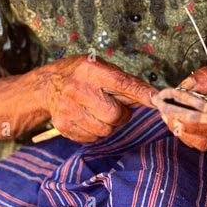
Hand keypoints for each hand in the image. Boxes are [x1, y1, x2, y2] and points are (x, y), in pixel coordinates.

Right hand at [41, 55, 158, 142]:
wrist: (48, 85)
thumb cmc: (82, 76)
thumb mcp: (102, 69)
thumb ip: (125, 83)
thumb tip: (152, 98)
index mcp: (91, 70)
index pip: (122, 84)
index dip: (142, 93)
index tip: (158, 100)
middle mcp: (78, 88)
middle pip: (115, 115)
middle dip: (121, 114)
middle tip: (113, 106)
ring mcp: (69, 109)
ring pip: (106, 130)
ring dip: (109, 124)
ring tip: (98, 110)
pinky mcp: (64, 125)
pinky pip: (93, 138)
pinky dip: (96, 131)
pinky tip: (88, 118)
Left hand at [152, 66, 206, 153]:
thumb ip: (206, 79)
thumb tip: (184, 87)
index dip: (194, 122)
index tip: (175, 114)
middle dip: (183, 128)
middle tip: (166, 114)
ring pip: (204, 145)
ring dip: (183, 132)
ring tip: (169, 116)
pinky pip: (206, 146)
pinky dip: (190, 135)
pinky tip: (181, 123)